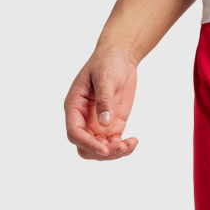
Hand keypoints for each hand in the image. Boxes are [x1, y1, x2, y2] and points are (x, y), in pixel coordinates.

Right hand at [64, 46, 139, 160]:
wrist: (120, 57)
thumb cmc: (107, 62)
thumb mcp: (104, 77)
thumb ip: (104, 100)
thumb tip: (105, 123)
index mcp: (74, 106)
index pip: (74, 133)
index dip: (88, 144)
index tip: (105, 149)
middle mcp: (83, 119)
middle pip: (85, 147)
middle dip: (102, 152)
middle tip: (122, 146)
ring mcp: (97, 124)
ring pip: (101, 150)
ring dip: (116, 152)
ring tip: (132, 143)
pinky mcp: (112, 126)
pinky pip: (114, 144)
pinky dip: (124, 148)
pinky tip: (134, 141)